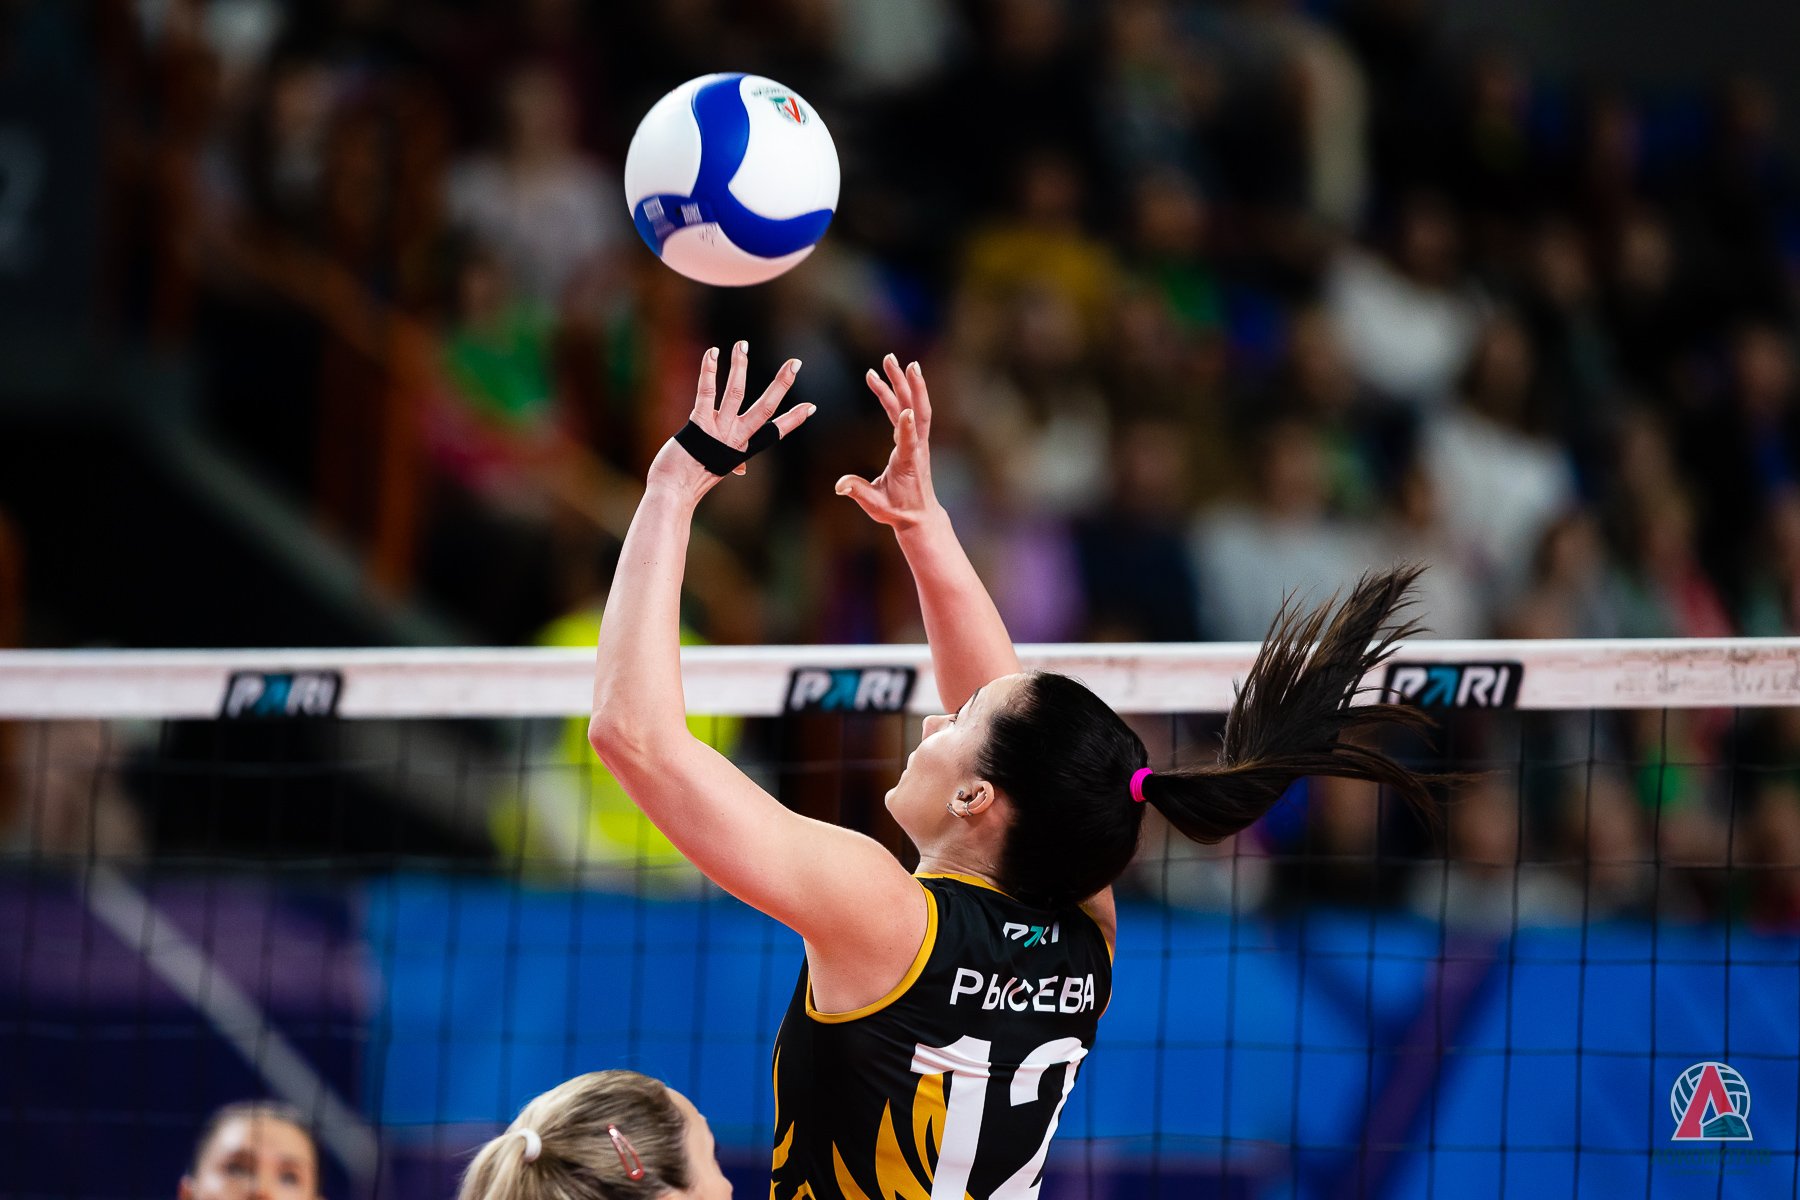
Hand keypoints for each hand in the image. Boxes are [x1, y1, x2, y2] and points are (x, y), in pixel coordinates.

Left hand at [649, 340, 811, 496]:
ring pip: (735, 393)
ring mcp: (718, 430)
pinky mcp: (698, 424)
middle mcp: (735, 438)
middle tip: (796, 363)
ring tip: (743, 344)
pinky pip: (707, 393)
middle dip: (781, 384)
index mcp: (742, 448)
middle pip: (764, 408)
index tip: (811, 407)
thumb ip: (732, 462)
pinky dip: (709, 371)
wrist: (673, 491)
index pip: (774, 431)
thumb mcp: (718, 468)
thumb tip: (742, 467)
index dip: (793, 419)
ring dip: (740, 366)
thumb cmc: (692, 478)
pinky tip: (713, 353)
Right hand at [836, 354, 941, 530]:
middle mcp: (917, 447)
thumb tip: (839, 486)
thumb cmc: (897, 511)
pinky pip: (904, 411)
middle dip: (906, 385)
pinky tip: (883, 380)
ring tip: (888, 360)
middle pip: (916, 411)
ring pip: (912, 405)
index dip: (908, 427)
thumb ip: (858, 493)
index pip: (910, 442)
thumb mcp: (876, 506)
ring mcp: (916, 440)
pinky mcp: (911, 438)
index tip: (905, 410)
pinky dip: (894, 394)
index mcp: (909, 463)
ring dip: (901, 382)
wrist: (919, 514)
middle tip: (894, 361)